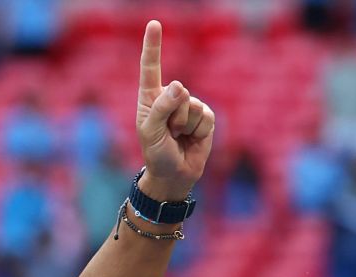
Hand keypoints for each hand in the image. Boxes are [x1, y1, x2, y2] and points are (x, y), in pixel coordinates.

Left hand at [134, 21, 214, 200]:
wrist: (175, 174)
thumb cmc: (156, 152)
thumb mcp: (151, 130)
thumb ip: (162, 106)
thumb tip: (181, 85)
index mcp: (150, 96)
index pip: (151, 66)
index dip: (153, 45)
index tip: (155, 24)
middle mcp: (170, 97)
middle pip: (178, 92)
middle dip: (174, 116)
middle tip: (169, 133)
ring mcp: (188, 106)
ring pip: (193, 105)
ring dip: (186, 126)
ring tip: (179, 137)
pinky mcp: (204, 119)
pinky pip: (206, 116)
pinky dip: (199, 130)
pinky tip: (192, 139)